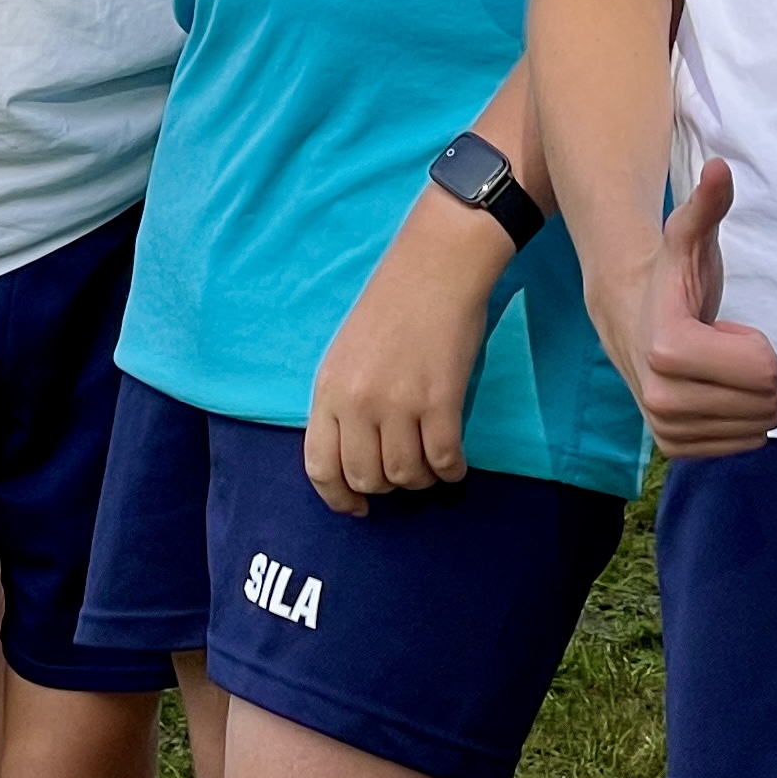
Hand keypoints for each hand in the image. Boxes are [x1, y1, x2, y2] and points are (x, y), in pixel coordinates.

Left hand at [305, 197, 505, 514]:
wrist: (435, 268)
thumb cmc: (390, 306)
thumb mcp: (345, 354)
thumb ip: (341, 403)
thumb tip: (352, 457)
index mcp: (328, 389)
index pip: (320, 466)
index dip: (339, 498)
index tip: (357, 509)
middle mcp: (357, 402)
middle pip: (366, 477)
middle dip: (385, 487)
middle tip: (403, 473)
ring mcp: (398, 403)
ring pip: (406, 475)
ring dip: (421, 480)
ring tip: (431, 466)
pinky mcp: (440, 400)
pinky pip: (444, 460)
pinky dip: (452, 472)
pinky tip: (456, 465)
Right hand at [613, 157, 776, 457]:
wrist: (628, 316)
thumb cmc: (669, 276)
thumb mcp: (688, 238)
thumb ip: (707, 205)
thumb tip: (720, 169)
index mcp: (670, 348)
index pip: (764, 369)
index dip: (755, 344)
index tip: (723, 328)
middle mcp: (662, 397)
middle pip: (766, 400)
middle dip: (759, 371)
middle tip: (724, 348)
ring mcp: (667, 426)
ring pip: (759, 426)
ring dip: (750, 395)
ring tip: (716, 367)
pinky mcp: (673, 447)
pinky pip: (744, 445)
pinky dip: (740, 418)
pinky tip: (713, 390)